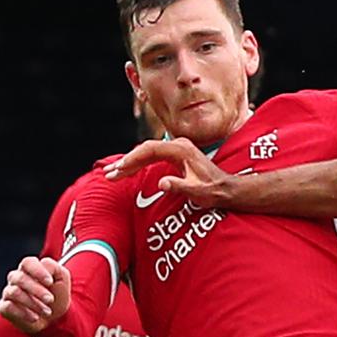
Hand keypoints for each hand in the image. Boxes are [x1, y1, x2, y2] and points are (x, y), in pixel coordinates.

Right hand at [0, 257, 70, 333]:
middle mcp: (16, 278)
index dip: (38, 271)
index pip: (27, 262)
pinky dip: (23, 313)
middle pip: (19, 278)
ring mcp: (9, 292)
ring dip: (33, 303)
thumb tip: (43, 263)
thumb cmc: (57, 295)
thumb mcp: (62, 279)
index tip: (50, 282)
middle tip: (50, 299)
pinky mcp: (4, 307)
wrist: (55, 318)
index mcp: (30, 268)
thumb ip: (54, 267)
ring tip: (47, 311)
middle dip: (37, 290)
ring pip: (14, 292)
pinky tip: (35, 317)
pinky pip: (8, 307)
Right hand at [104, 138, 230, 208]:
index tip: (119, 170)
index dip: (132, 159)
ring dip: (130, 163)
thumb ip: (179, 186)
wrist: (226, 189)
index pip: (150, 150)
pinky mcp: (176, 156)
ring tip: (112, 173)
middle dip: (126, 162)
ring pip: (147, 153)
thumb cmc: (213, 191)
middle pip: (145, 149)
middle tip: (109, 174)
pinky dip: (139, 164)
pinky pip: (152, 156)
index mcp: (181, 150)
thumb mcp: (196, 191)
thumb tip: (162, 183)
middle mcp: (178, 145)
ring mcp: (176, 149)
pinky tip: (127, 171)